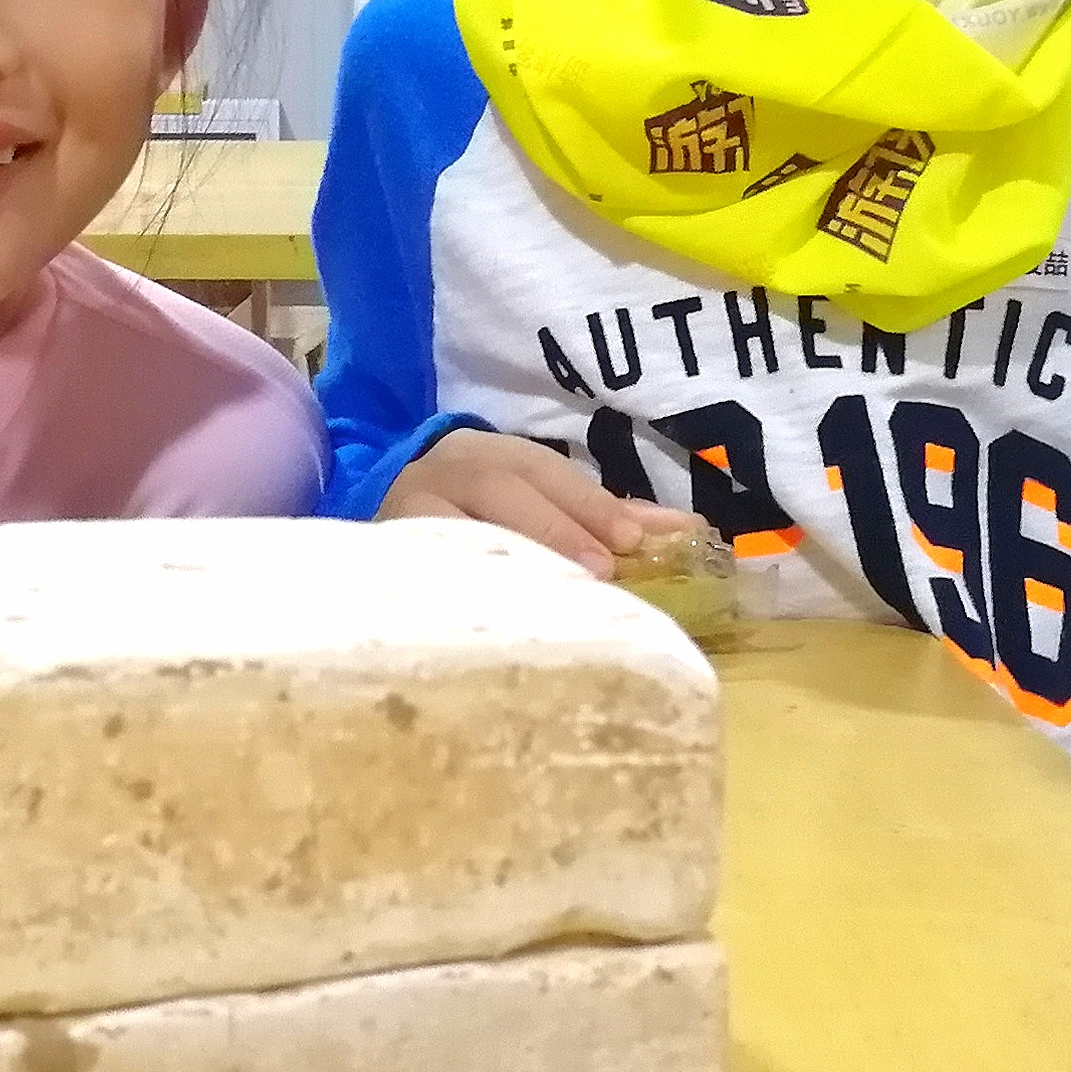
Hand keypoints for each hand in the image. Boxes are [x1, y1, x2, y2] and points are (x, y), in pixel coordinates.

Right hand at [378, 426, 700, 578]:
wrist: (381, 507)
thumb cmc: (482, 510)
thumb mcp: (539, 498)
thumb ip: (607, 516)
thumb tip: (689, 532)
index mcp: (490, 456)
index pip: (539, 470)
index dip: (584, 502)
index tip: (629, 541)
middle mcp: (445, 474)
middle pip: (499, 489)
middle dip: (551, 527)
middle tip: (599, 570)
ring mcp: (404, 513)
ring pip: (450, 525)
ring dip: (506, 557)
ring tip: (551, 594)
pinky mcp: (382, 554)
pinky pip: (412, 564)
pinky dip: (450, 583)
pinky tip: (486, 615)